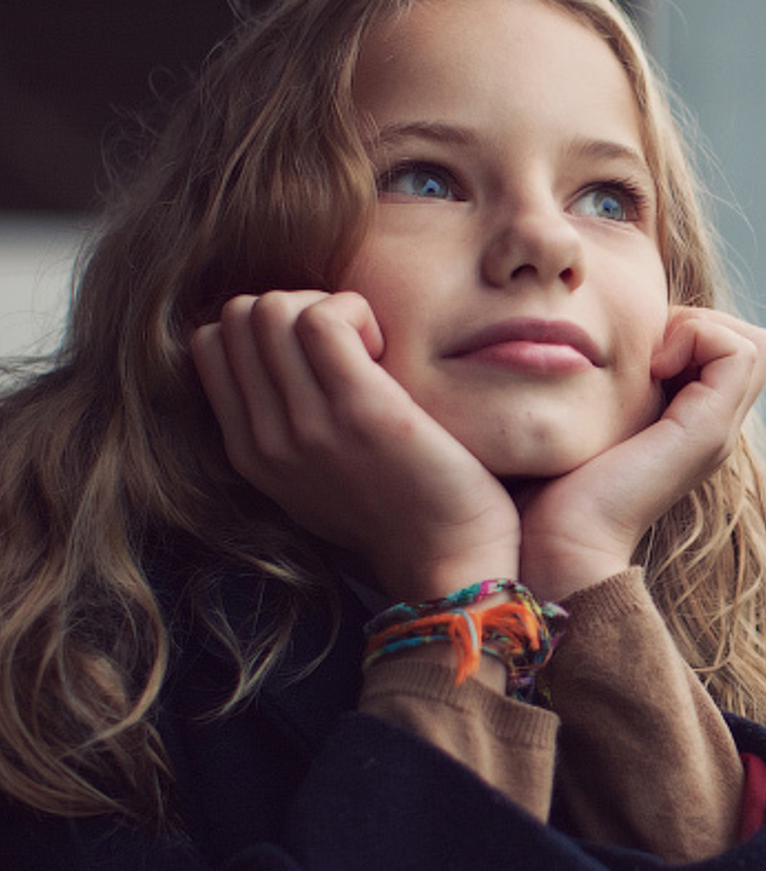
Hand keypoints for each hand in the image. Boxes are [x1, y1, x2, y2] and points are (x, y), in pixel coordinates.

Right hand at [190, 291, 521, 600]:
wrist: (449, 563)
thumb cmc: (405, 514)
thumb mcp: (318, 480)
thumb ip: (286, 432)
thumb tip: (281, 366)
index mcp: (250, 453)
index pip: (211, 343)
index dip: (269, 327)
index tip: (324, 357)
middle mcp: (266, 438)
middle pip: (239, 317)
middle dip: (297, 307)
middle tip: (353, 347)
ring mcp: (307, 424)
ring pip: (271, 309)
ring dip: (329, 308)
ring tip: (370, 350)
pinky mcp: (359, 409)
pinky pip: (324, 319)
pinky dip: (356, 312)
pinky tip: (385, 349)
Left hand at [517, 308, 765, 600]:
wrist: (556, 546)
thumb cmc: (545, 487)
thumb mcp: (578, 419)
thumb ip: (599, 386)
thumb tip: (583, 340)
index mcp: (688, 425)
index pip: (725, 347)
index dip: (684, 329)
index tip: (633, 354)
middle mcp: (713, 428)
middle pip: (746, 344)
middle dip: (693, 325)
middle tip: (642, 352)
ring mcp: (717, 431)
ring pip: (750, 343)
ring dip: (696, 329)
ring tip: (648, 360)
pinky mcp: (708, 431)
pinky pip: (737, 350)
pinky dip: (696, 337)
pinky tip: (651, 367)